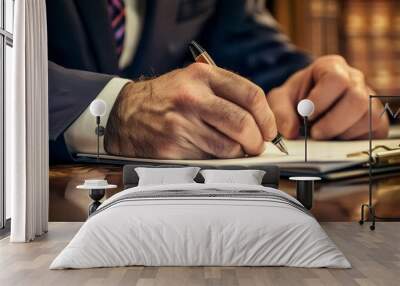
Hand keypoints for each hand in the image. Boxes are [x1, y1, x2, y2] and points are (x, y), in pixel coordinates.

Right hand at [104, 63, 276, 158]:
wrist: (125, 113)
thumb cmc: (166, 98)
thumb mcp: (193, 81)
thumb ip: (226, 94)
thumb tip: (259, 121)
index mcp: (202, 76)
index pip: (251, 95)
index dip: (267, 117)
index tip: (269, 130)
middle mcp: (192, 98)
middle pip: (243, 124)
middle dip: (256, 141)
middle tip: (256, 146)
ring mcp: (180, 124)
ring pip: (228, 148)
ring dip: (237, 153)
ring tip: (231, 149)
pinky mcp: (172, 147)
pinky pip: (208, 160)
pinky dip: (215, 161)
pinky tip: (207, 152)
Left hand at [267, 55, 388, 139]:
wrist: (306, 108)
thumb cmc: (294, 99)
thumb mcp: (280, 101)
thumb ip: (281, 113)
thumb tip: (290, 132)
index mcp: (331, 67)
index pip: (335, 79)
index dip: (320, 100)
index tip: (306, 114)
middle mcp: (354, 79)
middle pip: (356, 99)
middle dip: (332, 122)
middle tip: (314, 133)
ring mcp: (368, 98)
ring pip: (367, 117)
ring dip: (341, 132)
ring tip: (322, 134)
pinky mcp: (375, 119)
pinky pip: (372, 131)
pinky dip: (352, 139)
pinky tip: (335, 138)